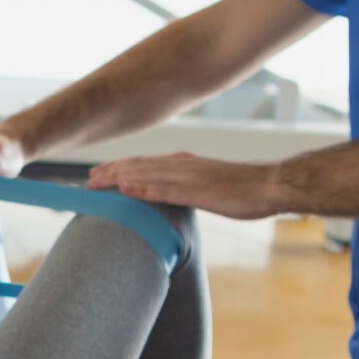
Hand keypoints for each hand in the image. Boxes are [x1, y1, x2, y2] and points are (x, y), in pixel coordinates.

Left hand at [86, 153, 281, 218]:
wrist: (271, 185)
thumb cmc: (244, 189)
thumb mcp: (208, 185)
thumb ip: (186, 187)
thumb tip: (171, 195)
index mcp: (184, 163)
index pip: (144, 164)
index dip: (120, 168)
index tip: (99, 174)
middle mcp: (182, 164)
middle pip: (138, 166)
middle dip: (111, 172)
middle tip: (88, 180)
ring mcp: (190, 176)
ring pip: (146, 175)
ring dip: (119, 178)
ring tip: (96, 183)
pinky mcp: (200, 191)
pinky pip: (166, 190)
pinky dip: (144, 189)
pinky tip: (126, 191)